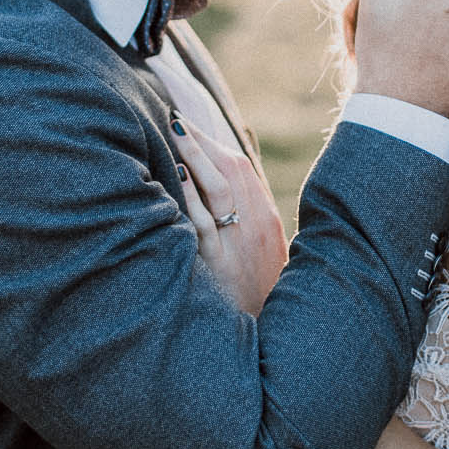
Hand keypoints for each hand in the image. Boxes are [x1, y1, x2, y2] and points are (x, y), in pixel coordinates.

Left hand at [174, 116, 284, 315]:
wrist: (275, 335)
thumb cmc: (260, 290)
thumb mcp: (261, 250)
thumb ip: (244, 217)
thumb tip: (220, 185)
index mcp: (264, 217)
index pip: (238, 166)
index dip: (212, 141)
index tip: (187, 121)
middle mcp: (254, 224)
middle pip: (229, 168)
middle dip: (200, 139)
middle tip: (173, 114)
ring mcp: (237, 243)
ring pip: (219, 189)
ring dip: (196, 156)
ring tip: (175, 129)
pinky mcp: (220, 265)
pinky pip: (206, 225)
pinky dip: (193, 197)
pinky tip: (179, 175)